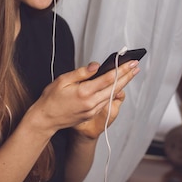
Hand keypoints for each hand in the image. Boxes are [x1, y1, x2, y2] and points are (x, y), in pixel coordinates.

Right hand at [23, 59, 139, 137]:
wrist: (46, 119)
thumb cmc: (51, 98)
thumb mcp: (63, 80)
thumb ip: (81, 73)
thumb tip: (96, 66)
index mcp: (84, 92)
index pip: (108, 79)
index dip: (122, 70)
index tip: (131, 63)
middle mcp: (91, 102)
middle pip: (114, 87)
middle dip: (127, 76)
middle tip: (136, 67)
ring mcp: (92, 110)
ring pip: (112, 95)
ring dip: (122, 84)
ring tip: (129, 74)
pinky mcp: (91, 114)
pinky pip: (105, 102)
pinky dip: (112, 93)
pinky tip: (116, 86)